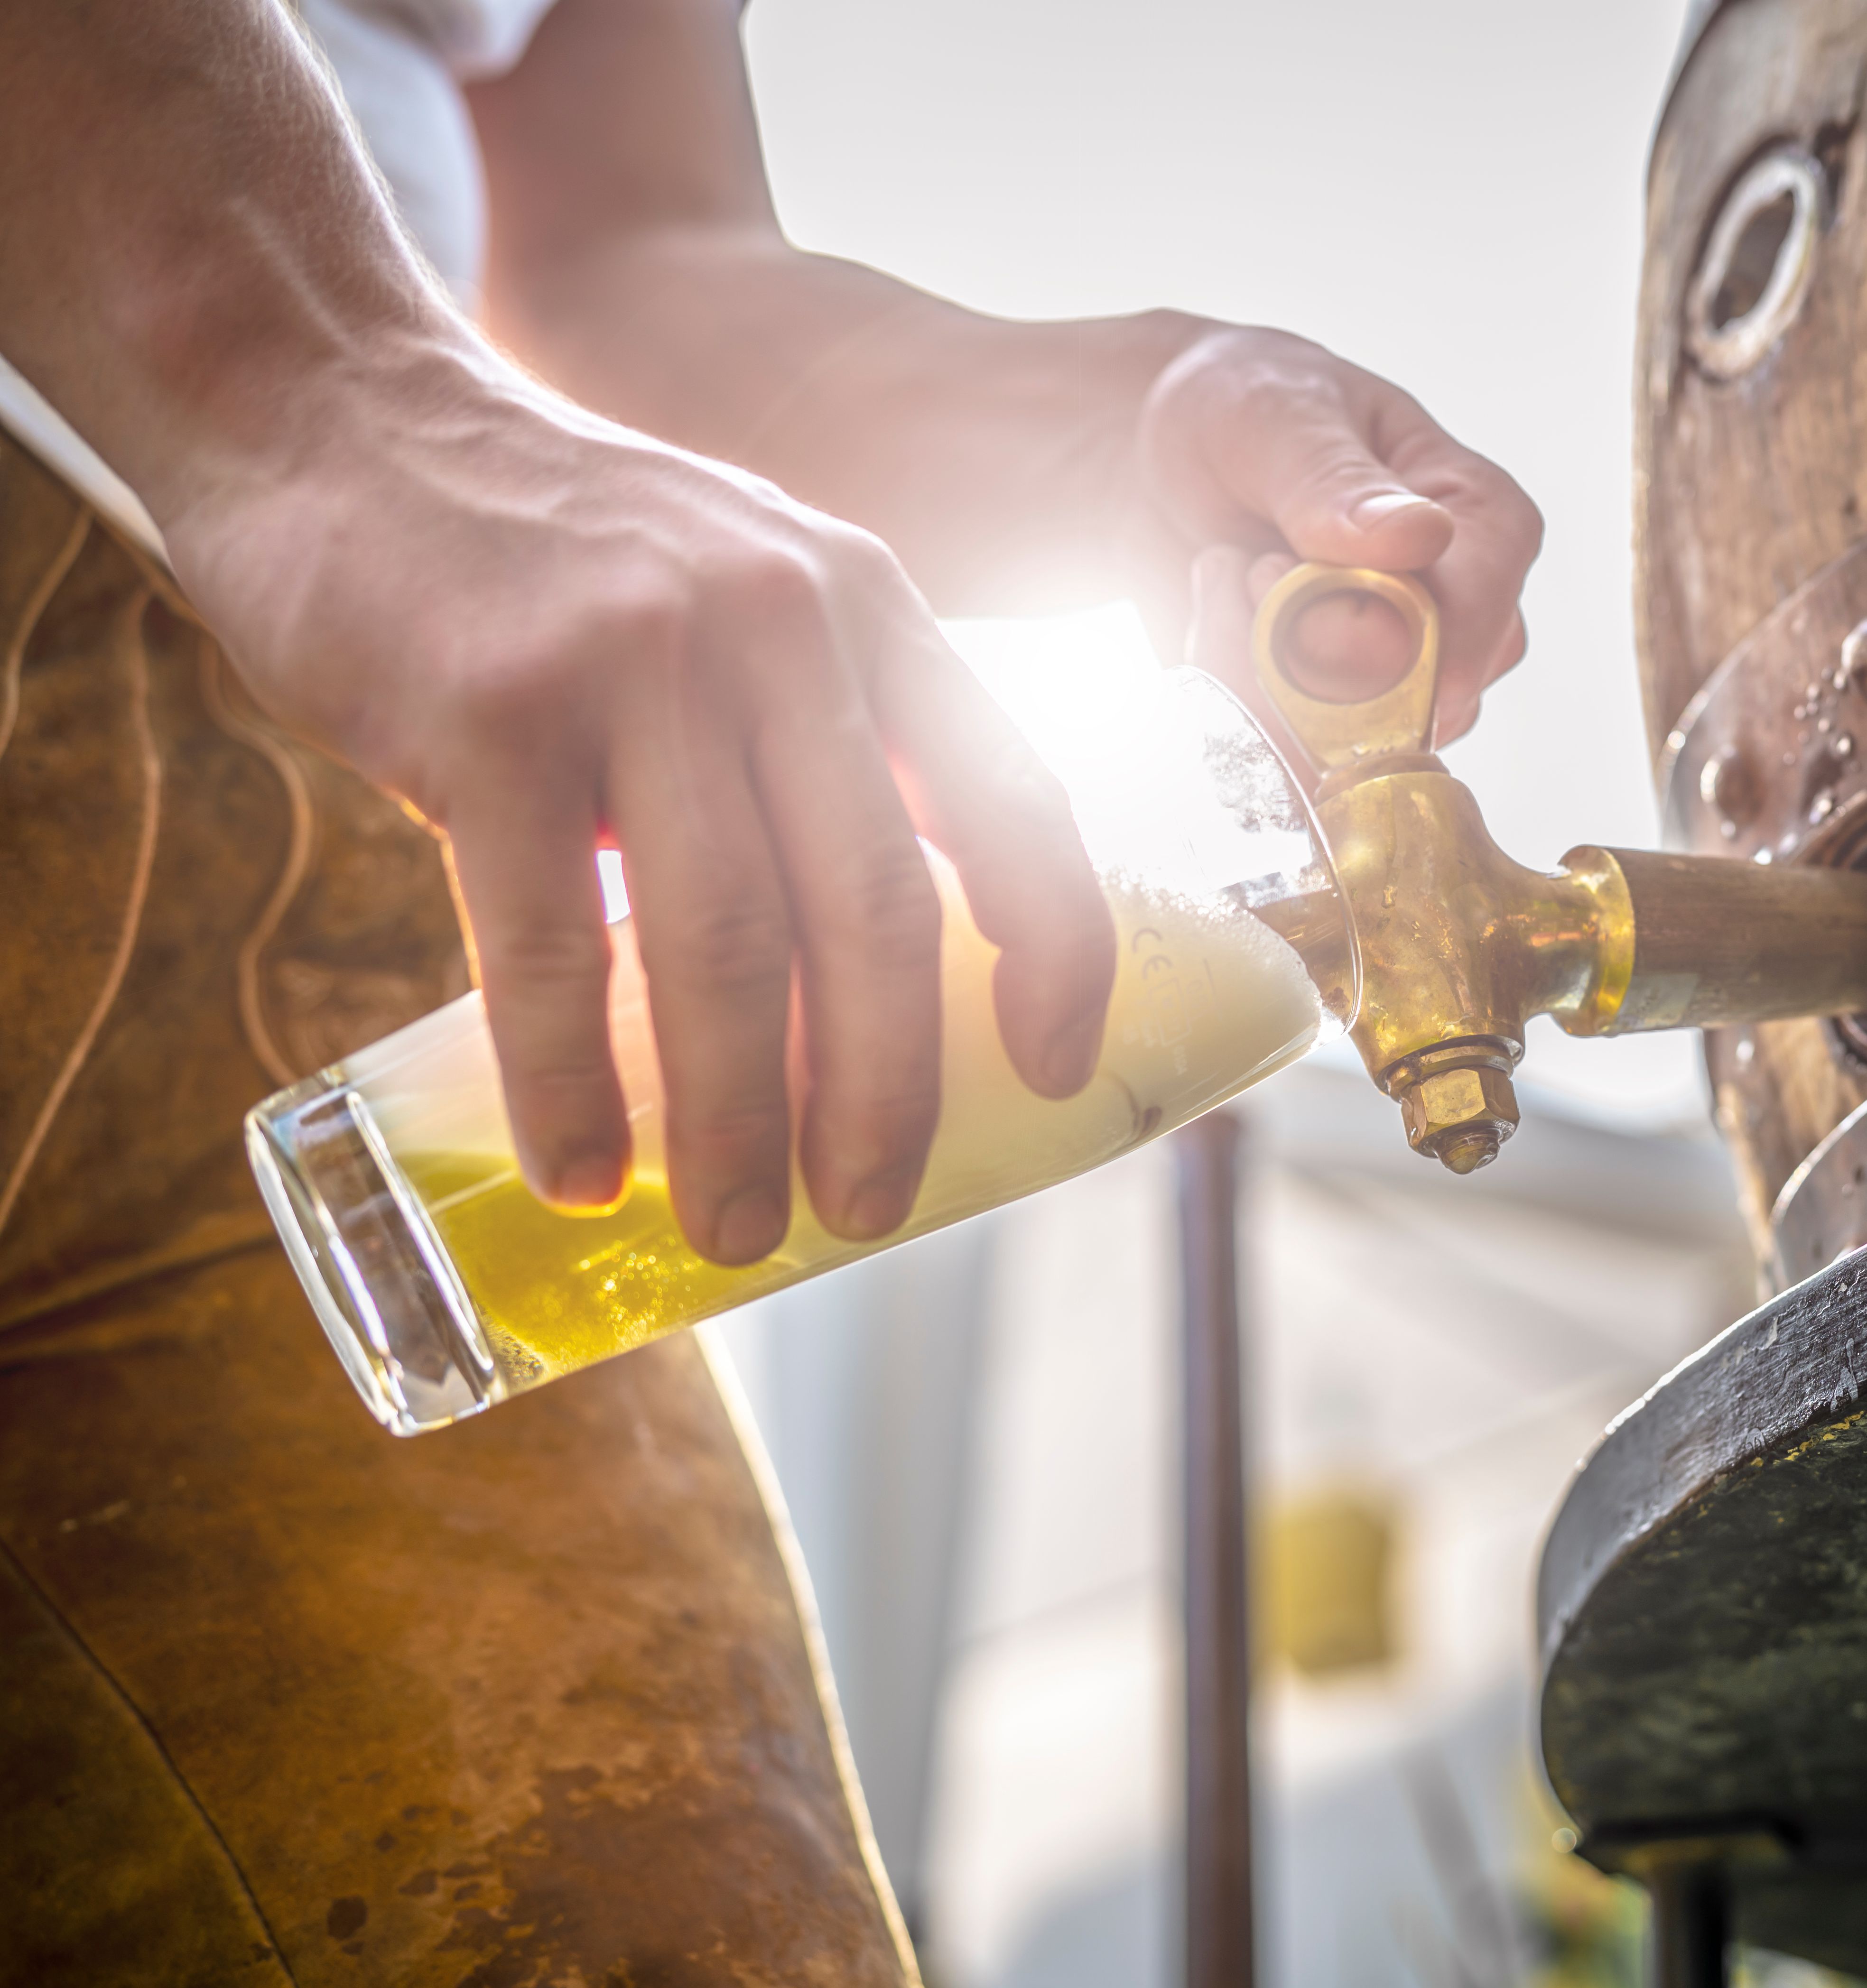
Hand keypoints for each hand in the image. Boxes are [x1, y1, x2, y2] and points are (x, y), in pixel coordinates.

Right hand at [166, 341, 1115, 1263]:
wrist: (336, 406)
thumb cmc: (554, 551)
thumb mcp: (744, 589)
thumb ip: (817, 733)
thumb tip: (868, 960)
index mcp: (865, 606)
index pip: (1014, 798)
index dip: (1056, 950)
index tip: (1050, 1070)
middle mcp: (775, 624)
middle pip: (875, 907)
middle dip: (887, 1089)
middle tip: (872, 1209)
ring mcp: (631, 662)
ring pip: (724, 944)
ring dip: (740, 1117)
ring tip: (740, 1229)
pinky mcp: (485, 711)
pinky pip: (542, 941)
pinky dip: (569, 1079)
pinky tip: (582, 1169)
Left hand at [1138, 327, 1539, 741]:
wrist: (1171, 460)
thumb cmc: (1248, 413)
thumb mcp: (1275, 416)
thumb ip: (1335, 481)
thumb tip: (1419, 536)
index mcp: (1486, 527)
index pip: (1481, 622)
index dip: (1382, 635)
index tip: (1275, 575)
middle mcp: (1466, 622)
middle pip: (1417, 709)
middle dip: (1297, 657)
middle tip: (1244, 561)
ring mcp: (1408, 686)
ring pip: (1345, 750)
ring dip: (1252, 673)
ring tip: (1227, 573)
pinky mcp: (1340, 727)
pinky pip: (1289, 764)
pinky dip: (1228, 699)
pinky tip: (1216, 619)